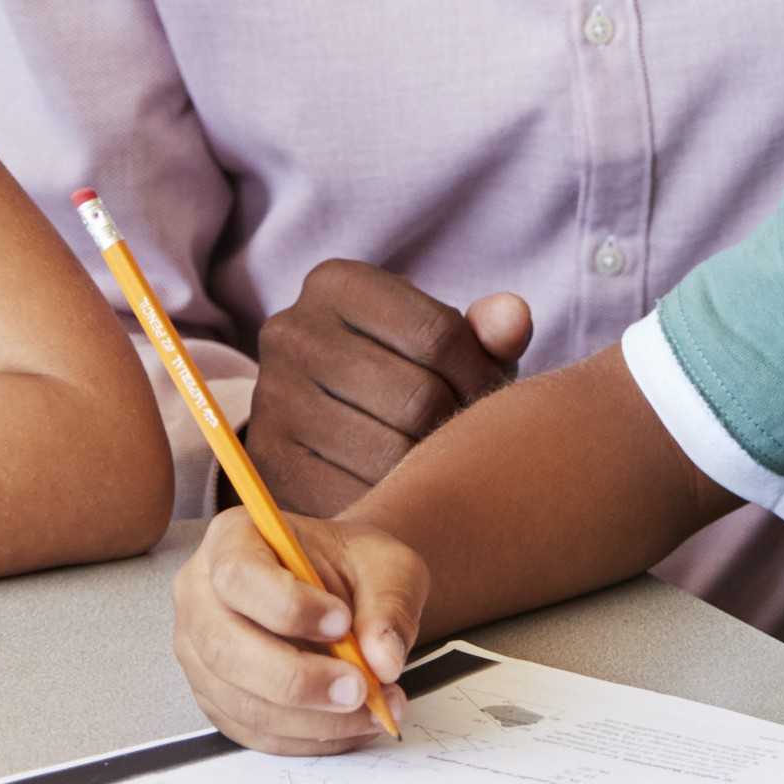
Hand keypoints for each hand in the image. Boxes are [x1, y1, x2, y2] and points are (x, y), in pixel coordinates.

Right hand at [174, 507, 425, 753]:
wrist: (342, 594)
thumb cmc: (353, 570)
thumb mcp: (387, 566)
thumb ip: (390, 605)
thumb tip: (384, 661)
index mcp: (233, 540)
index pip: (239, 575)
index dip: (288, 606)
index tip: (342, 623)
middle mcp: (201, 595)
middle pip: (225, 648)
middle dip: (298, 679)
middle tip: (360, 688)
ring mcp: (199, 652)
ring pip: (240, 700)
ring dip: (312, 718)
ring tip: (373, 708)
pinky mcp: (215, 697)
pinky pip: (252, 731)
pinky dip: (306, 738)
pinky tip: (350, 726)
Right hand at [243, 264, 532, 515]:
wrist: (317, 424)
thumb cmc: (403, 370)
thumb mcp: (442, 343)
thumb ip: (484, 331)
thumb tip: (515, 318)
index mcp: (336, 283)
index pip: (439, 334)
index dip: (482, 376)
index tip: (491, 399)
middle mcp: (291, 332)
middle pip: (418, 396)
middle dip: (458, 426)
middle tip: (467, 441)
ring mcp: (271, 399)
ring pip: (391, 450)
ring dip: (430, 468)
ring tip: (437, 463)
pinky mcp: (267, 463)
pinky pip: (355, 494)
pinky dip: (392, 501)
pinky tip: (402, 491)